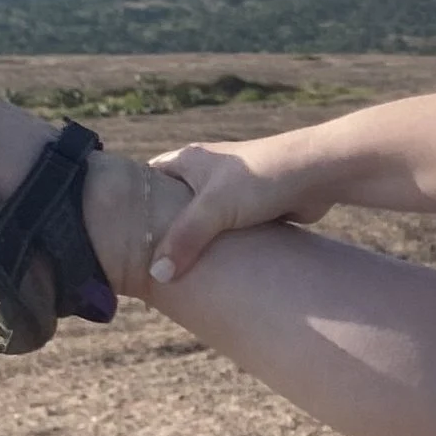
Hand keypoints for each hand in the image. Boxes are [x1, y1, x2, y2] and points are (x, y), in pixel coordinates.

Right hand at [146, 137, 330, 279]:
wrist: (319, 173)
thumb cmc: (262, 179)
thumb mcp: (214, 209)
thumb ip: (184, 240)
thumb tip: (157, 274)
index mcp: (187, 161)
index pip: (145, 181)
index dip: (130, 206)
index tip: (117, 236)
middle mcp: (205, 173)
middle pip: (171, 206)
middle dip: (162, 231)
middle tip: (142, 264)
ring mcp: (230, 191)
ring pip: (201, 223)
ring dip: (193, 243)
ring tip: (173, 272)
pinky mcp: (253, 209)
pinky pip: (226, 233)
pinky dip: (219, 248)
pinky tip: (211, 270)